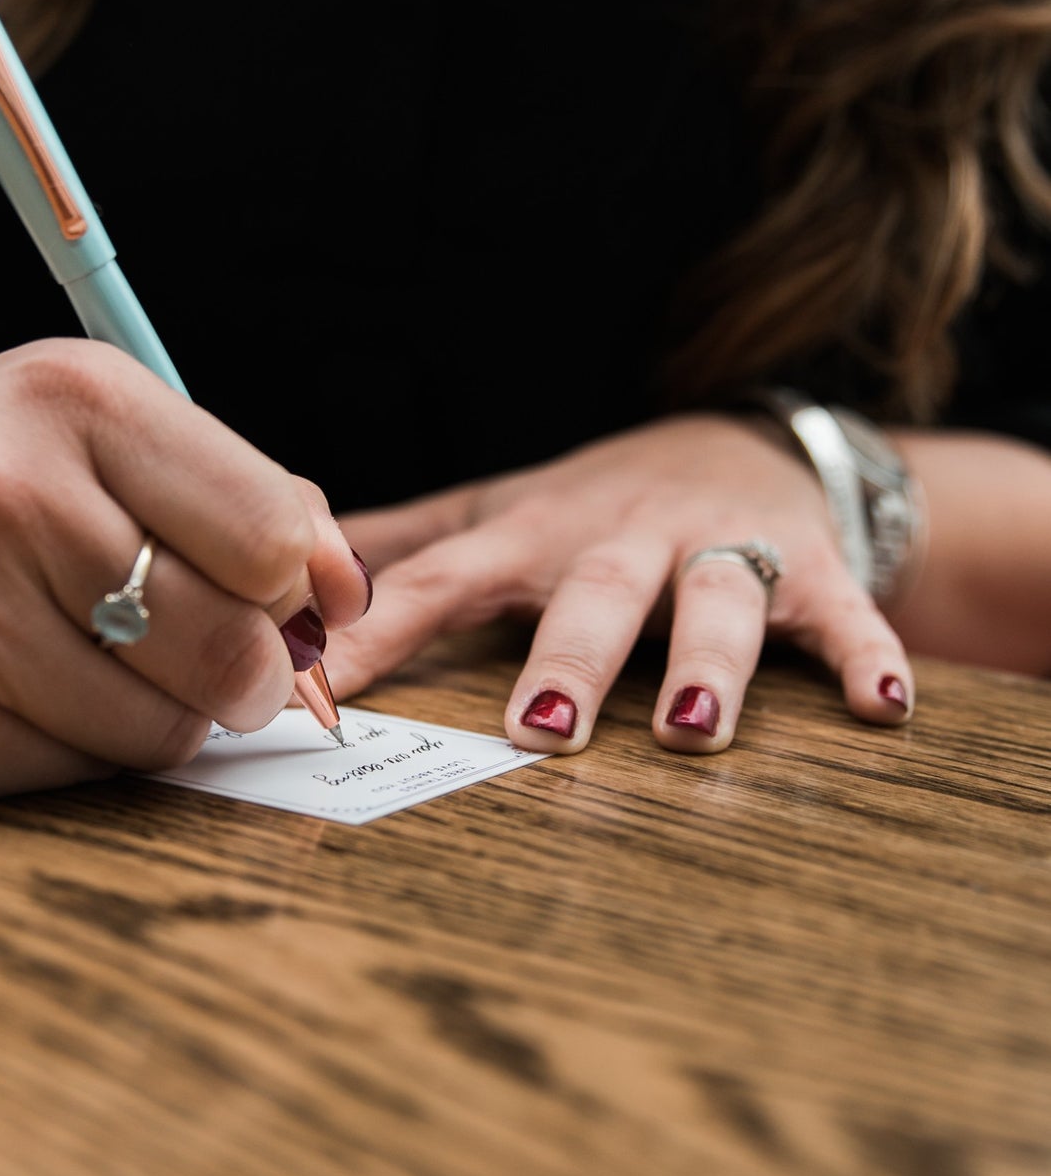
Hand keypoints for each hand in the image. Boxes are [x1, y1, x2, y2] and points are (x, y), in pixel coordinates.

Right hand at [0, 340, 368, 796]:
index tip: (286, 606)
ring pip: (163, 730)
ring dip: (160, 715)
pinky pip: (78, 777)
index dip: (298, 590)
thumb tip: (345, 590)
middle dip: (245, 672)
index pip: (268, 534)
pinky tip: (21, 692)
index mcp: (73, 401)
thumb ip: (230, 489)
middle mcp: (8, 498)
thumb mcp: (83, 429)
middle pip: (230, 646)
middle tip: (210, 658)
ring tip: (95, 661)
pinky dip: (79, 750)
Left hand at [331, 414, 913, 753]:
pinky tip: (883, 704)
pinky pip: (841, 610)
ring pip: (716, 598)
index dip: (376, 634)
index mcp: (532, 534)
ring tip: (692, 727)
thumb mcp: (494, 510)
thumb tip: (293, 569)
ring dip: (708, 660)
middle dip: (569, 658)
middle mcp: (620, 539)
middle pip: (591, 594)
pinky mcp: (809, 566)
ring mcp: (717, 548)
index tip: (318, 691)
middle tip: (537, 730)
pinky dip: (863, 650)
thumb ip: (400, 542)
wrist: (738, 445)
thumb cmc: (591, 501)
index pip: (443, 582)